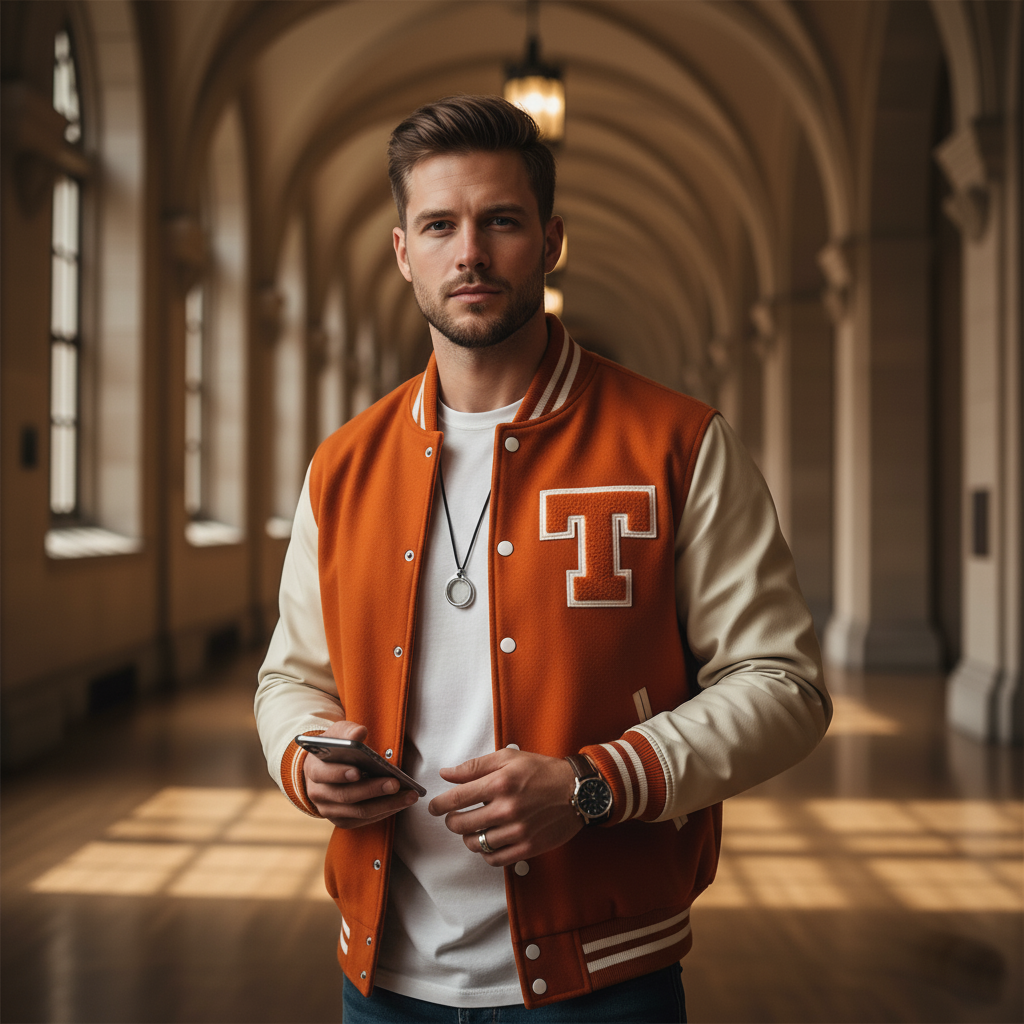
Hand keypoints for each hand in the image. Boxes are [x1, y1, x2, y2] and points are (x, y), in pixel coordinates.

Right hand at [302, 720, 418, 828]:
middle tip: (395, 783)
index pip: (325, 774)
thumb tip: (359, 733)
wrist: (325, 768)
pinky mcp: (341, 820)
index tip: (358, 771)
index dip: (340, 773)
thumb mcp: (337, 734)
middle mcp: (318, 793)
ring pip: (358, 812)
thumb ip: (348, 732)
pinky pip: (363, 820)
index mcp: (313, 769)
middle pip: (346, 795)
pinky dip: (383, 812)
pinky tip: (400, 803)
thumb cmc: (334, 749)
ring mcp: (329, 810)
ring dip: (385, 804)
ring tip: (408, 795)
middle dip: (372, 790)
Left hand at [427, 748, 581, 866]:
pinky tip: (488, 841)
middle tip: (453, 817)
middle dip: (451, 821)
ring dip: (467, 837)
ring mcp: (518, 831)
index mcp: (500, 783)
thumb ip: (475, 766)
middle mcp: (507, 808)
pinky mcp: (528, 847)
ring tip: (472, 829)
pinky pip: (495, 859)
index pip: (456, 798)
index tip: (434, 807)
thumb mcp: (508, 758)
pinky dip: (485, 853)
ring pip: (476, 843)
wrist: (577, 791)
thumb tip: (446, 774)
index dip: (438, 804)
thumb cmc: (542, 771)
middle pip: (461, 824)